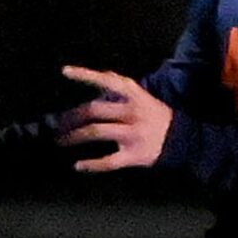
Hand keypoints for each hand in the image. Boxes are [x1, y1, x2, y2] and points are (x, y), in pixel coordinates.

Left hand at [56, 66, 173, 171]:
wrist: (181, 139)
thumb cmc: (154, 115)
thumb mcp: (141, 97)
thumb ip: (119, 90)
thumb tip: (97, 80)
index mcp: (134, 95)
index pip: (107, 80)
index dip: (85, 75)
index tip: (64, 72)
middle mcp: (132, 112)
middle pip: (94, 110)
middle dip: (70, 117)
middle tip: (56, 124)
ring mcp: (132, 134)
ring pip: (96, 132)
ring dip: (74, 137)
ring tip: (61, 141)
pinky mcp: (133, 155)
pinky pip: (108, 161)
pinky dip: (91, 165)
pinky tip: (78, 166)